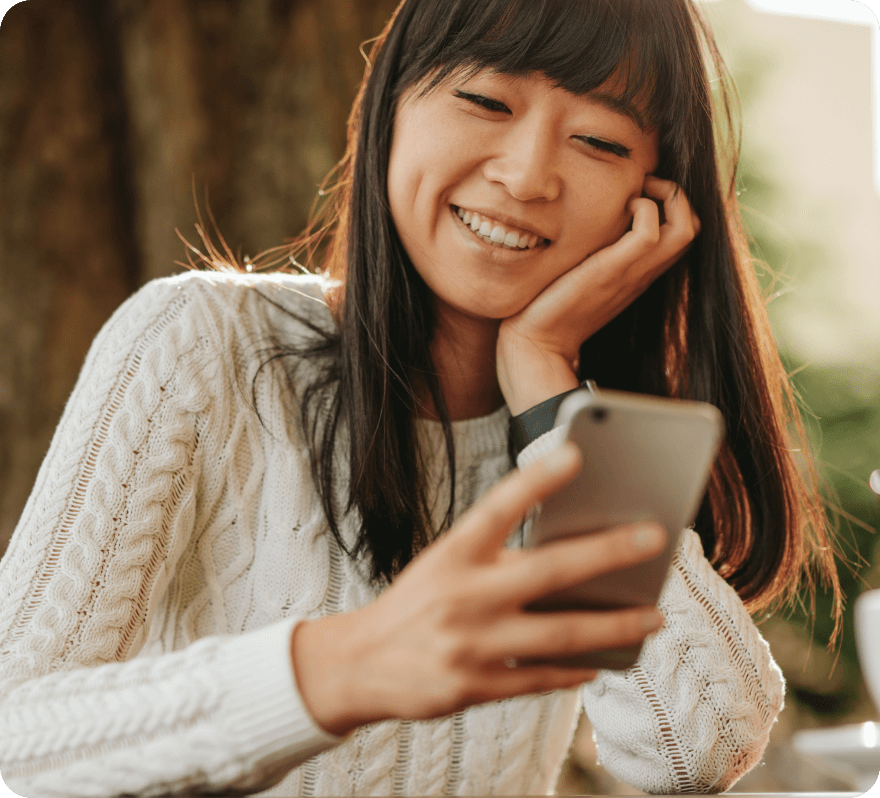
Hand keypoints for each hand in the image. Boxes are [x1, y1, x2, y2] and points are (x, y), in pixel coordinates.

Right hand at [291, 443, 665, 735]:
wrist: (358, 664)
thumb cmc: (416, 603)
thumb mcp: (443, 565)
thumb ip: (497, 560)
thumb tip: (572, 561)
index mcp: (452, 555)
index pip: (497, 508)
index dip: (536, 480)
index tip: (576, 453)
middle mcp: (462, 596)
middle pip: (547, 572)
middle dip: (607, 553)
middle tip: (654, 537)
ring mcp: (470, 645)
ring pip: (560, 635)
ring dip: (615, 625)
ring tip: (653, 617)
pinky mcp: (474, 687)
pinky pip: (541, 679)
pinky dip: (576, 670)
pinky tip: (602, 662)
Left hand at [497, 176, 699, 413]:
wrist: (537, 342)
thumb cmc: (550, 307)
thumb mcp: (580, 272)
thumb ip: (593, 251)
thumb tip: (588, 223)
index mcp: (638, 273)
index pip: (680, 234)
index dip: (673, 205)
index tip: (640, 191)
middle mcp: (642, 273)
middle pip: (693, 229)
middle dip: (677, 195)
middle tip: (643, 185)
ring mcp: (631, 273)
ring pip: (685, 229)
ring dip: (668, 196)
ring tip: (636, 193)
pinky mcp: (611, 272)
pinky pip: (650, 233)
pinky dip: (645, 209)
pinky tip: (619, 208)